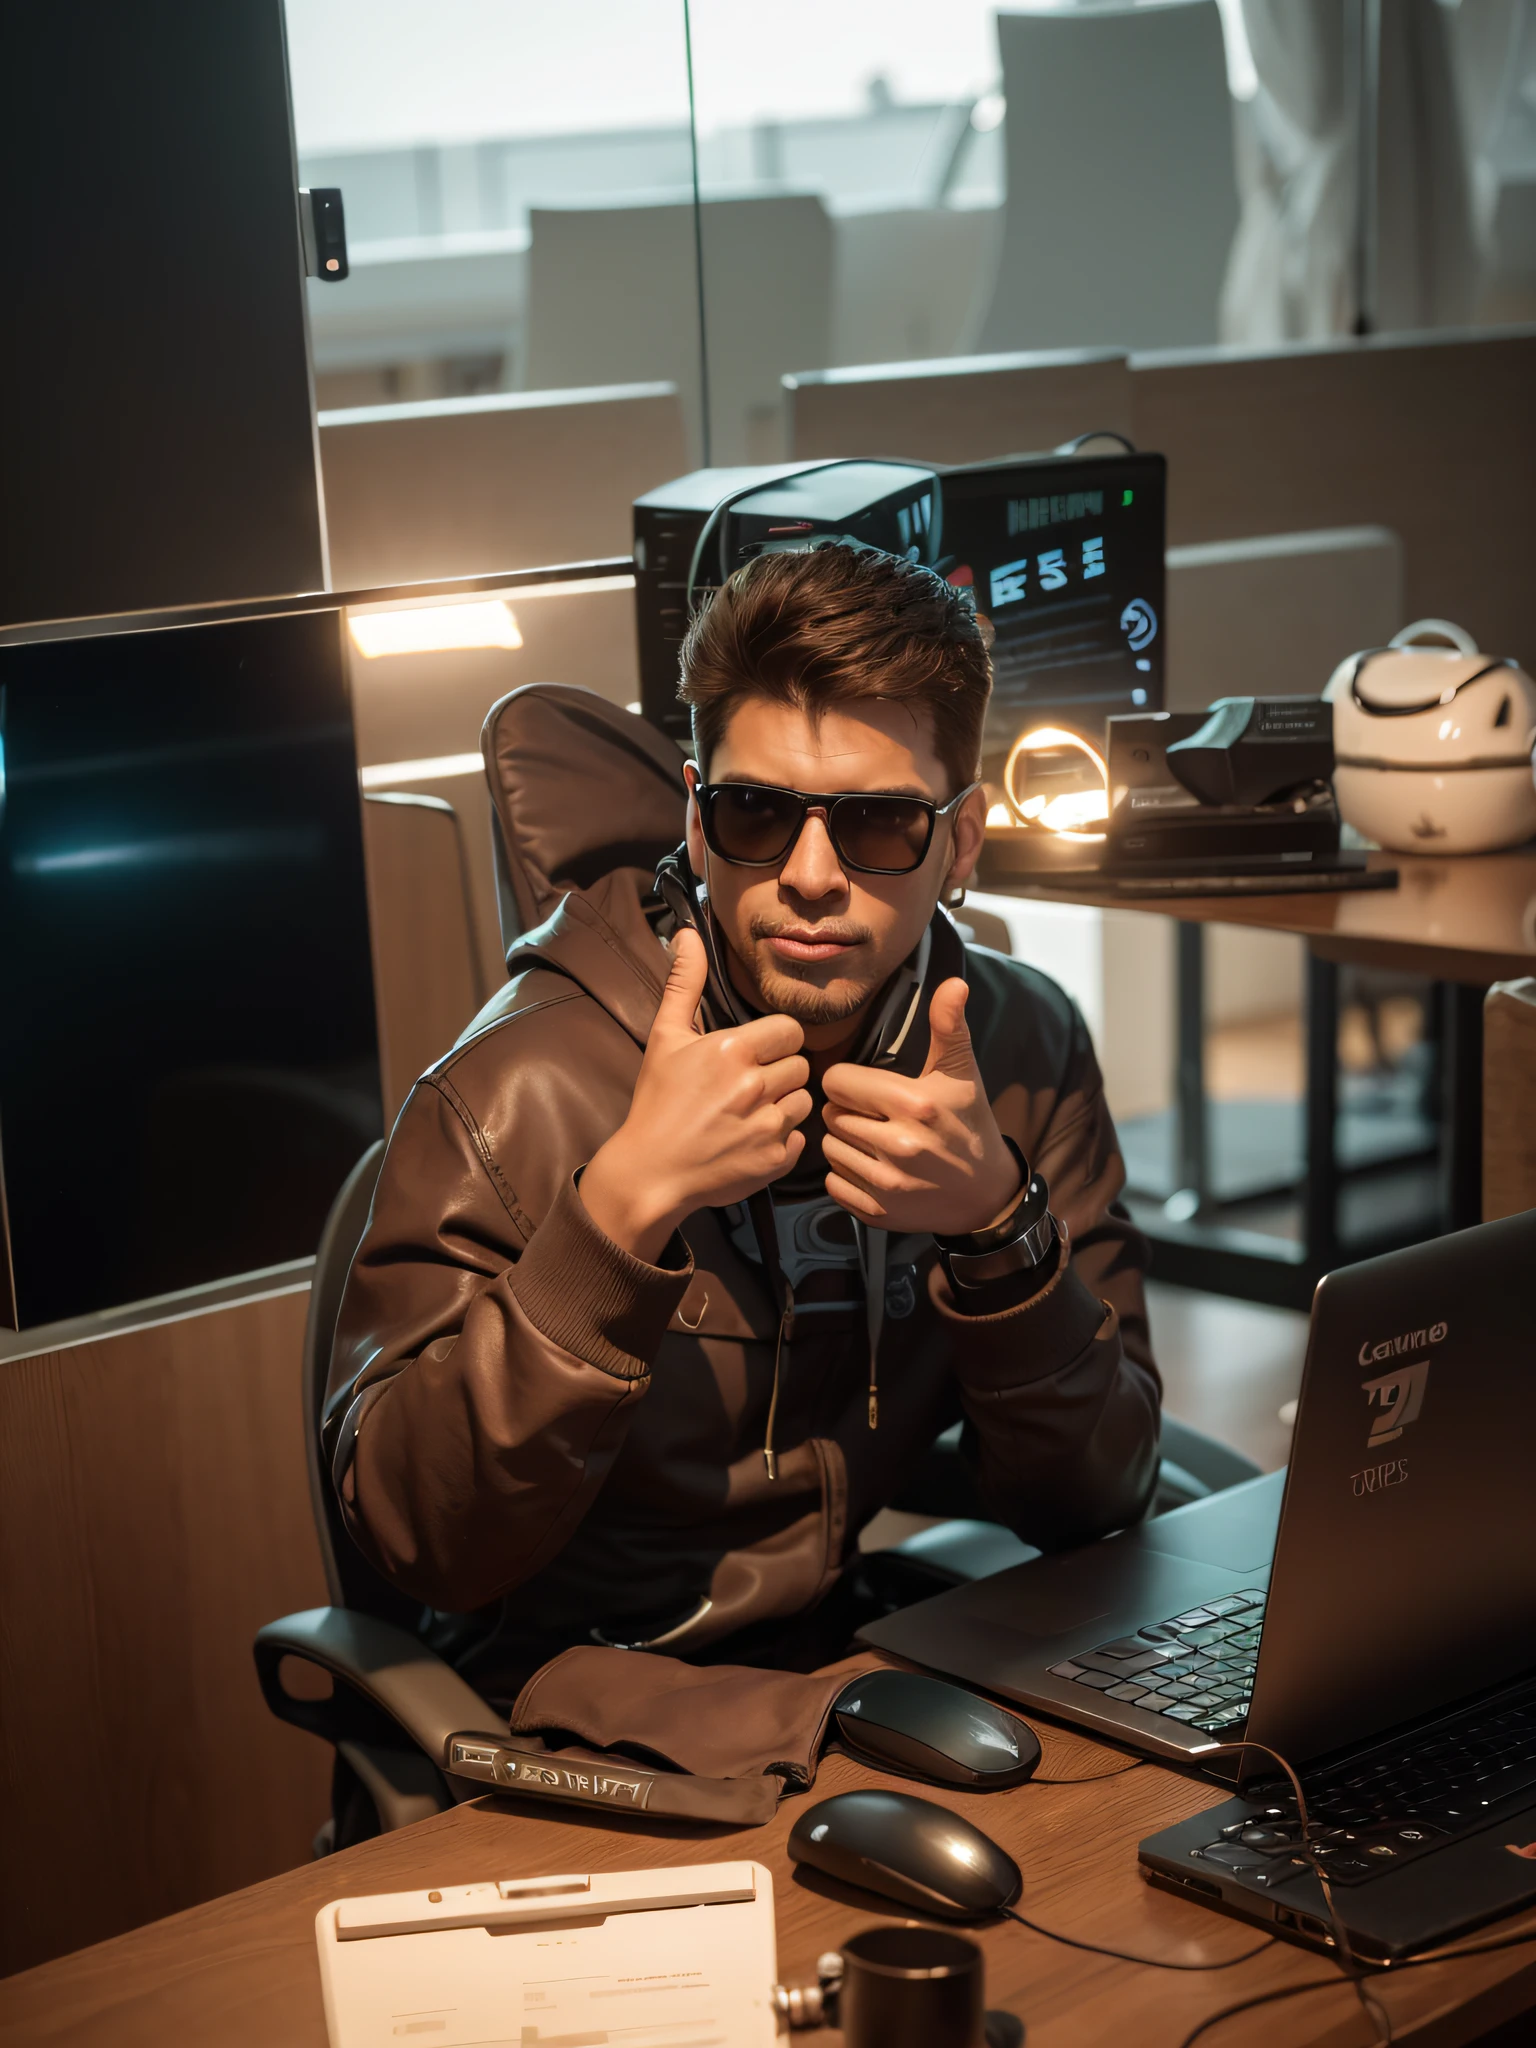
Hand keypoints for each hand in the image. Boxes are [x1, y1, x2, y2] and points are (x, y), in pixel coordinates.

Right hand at [580, 928, 812, 1262]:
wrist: (649, 1172)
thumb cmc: (656, 1103)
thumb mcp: (665, 1037)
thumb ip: (683, 983)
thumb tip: (686, 934)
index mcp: (733, 1050)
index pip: (790, 1031)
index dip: (775, 1041)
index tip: (755, 1053)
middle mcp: (755, 1086)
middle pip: (800, 1065)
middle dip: (779, 1072)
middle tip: (748, 1086)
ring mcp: (768, 1126)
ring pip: (803, 1101)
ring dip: (783, 1105)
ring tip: (749, 1113)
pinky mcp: (775, 1160)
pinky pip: (800, 1139)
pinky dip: (781, 1140)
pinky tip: (751, 1140)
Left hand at [821, 978, 1020, 1236]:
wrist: (985, 1193)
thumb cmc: (969, 1124)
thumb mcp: (961, 1073)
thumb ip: (949, 1027)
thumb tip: (953, 983)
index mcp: (914, 1104)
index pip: (838, 1082)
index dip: (849, 1081)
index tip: (869, 1088)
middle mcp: (898, 1146)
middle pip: (831, 1115)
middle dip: (848, 1111)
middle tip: (874, 1116)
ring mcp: (887, 1183)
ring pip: (828, 1148)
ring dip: (844, 1143)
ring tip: (872, 1140)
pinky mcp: (877, 1212)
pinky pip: (833, 1183)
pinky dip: (845, 1176)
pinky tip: (872, 1167)